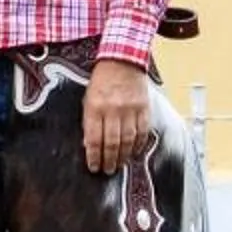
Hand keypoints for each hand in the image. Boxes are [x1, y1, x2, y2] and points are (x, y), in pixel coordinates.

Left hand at [82, 58, 151, 174]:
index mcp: (95, 107)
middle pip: (111, 143)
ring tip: (119, 165)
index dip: (94, 156)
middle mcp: (112, 109)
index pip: (93, 138)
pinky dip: (138, 145)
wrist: (122, 60)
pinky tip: (134, 153)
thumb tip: (89, 145)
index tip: (94, 167)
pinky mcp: (144, 108)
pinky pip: (142, 132)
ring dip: (123, 156)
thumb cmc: (102, 80)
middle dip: (109, 160)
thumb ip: (89, 120)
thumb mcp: (88, 98)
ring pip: (127, 140)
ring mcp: (130, 109)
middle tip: (107, 171)